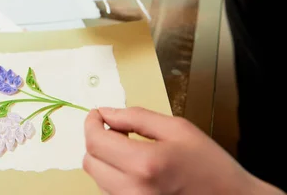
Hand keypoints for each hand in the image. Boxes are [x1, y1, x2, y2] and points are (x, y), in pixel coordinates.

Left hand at [83, 107, 282, 194]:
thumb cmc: (211, 167)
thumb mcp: (178, 129)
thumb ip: (136, 117)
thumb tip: (106, 113)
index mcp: (144, 164)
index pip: (95, 141)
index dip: (91, 123)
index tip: (97, 114)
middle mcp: (132, 190)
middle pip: (89, 161)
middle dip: (98, 141)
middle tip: (118, 131)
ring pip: (97, 178)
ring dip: (105, 160)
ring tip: (131, 150)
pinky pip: (109, 192)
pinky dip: (113, 177)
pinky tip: (134, 169)